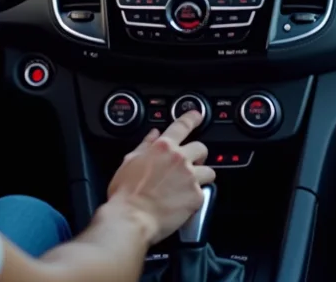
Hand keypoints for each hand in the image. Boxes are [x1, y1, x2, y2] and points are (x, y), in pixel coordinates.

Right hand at [104, 111, 214, 244]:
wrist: (132, 218)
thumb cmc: (126, 193)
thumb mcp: (130, 162)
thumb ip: (145, 145)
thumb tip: (153, 134)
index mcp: (162, 147)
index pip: (182, 126)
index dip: (192, 118)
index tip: (197, 116)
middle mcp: (180, 159)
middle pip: (201, 148)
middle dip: (198, 155)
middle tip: (190, 165)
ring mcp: (190, 177)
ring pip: (209, 171)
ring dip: (202, 176)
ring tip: (189, 186)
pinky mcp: (197, 196)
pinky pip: (205, 192)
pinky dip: (196, 197)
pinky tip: (184, 203)